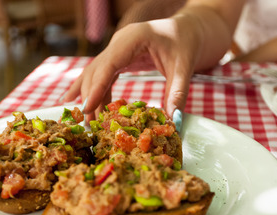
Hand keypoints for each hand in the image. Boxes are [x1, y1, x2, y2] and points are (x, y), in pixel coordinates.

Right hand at [64, 16, 202, 120]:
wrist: (189, 29)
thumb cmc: (186, 43)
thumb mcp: (184, 67)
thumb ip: (177, 93)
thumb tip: (174, 120)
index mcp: (133, 37)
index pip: (108, 64)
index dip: (96, 87)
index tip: (87, 108)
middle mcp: (119, 41)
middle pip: (96, 70)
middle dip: (90, 97)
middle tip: (90, 123)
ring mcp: (116, 48)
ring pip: (95, 73)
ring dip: (91, 96)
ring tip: (89, 121)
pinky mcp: (119, 56)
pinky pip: (103, 75)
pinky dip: (97, 91)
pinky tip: (91, 107)